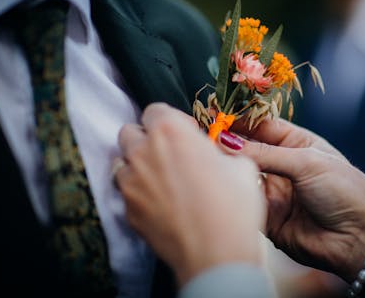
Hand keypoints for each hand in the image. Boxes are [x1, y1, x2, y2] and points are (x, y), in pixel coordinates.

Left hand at [114, 103, 264, 285]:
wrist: (216, 254)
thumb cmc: (232, 207)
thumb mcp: (242, 167)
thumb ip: (221, 151)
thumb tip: (214, 155)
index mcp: (170, 132)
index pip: (155, 109)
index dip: (173, 120)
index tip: (188, 134)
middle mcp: (143, 152)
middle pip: (131, 132)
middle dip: (148, 138)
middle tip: (171, 153)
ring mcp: (131, 183)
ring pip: (123, 163)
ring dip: (138, 165)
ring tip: (162, 179)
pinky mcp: (128, 212)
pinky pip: (127, 193)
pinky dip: (139, 193)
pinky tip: (160, 204)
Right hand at [219, 118, 364, 288]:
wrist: (360, 239)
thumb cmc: (344, 191)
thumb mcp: (306, 163)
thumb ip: (265, 154)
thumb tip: (226, 141)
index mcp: (296, 144)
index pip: (261, 126)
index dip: (239, 121)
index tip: (214, 115)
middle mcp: (282, 165)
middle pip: (247, 149)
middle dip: (228, 142)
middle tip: (204, 134)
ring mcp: (274, 190)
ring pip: (242, 174)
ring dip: (227, 166)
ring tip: (208, 155)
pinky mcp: (267, 216)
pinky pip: (244, 201)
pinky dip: (232, 192)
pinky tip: (221, 182)